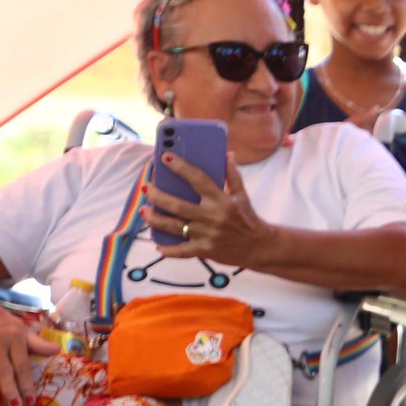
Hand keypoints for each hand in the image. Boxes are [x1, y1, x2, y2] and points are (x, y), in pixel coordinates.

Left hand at [142, 156, 278, 268]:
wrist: (260, 247)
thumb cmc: (249, 219)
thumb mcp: (243, 196)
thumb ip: (233, 175)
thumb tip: (227, 154)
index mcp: (221, 200)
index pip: (197, 179)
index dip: (180, 167)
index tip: (165, 157)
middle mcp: (212, 217)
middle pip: (178, 205)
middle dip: (158, 195)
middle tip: (146, 187)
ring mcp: (207, 235)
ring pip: (174, 227)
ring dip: (155, 219)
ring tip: (144, 211)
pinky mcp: (205, 250)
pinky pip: (182, 251)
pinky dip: (169, 250)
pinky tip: (158, 246)